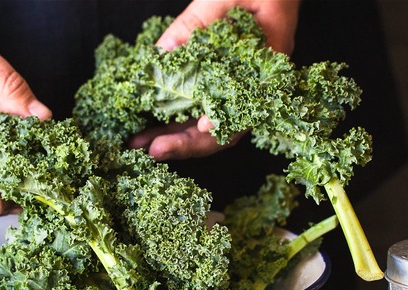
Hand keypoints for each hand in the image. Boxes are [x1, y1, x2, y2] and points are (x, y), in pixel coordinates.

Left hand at [131, 0, 299, 160]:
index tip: (201, 128)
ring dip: (171, 135)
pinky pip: (193, 105)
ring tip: (139, 143)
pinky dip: (170, 116)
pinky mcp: (215, 80)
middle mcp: (252, 87)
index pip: (246, 110)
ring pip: (203, 123)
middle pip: (221, 129)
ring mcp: (233, 87)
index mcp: (267, 69)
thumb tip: (162, 51)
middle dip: (185, 142)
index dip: (223, 125)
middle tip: (153, 150)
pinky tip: (147, 123)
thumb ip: (198, 20)